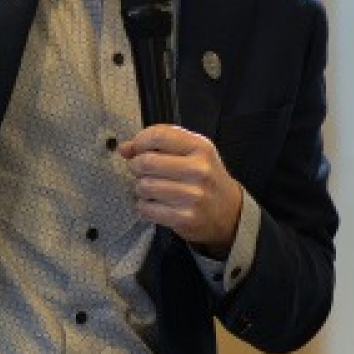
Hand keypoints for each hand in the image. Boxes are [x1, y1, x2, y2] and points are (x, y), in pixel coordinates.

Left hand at [118, 125, 243, 253]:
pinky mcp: (184, 217)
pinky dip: (144, 206)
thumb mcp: (190, 153)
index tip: (138, 149)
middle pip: (145, 162)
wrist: (229, 212)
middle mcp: (199, 170)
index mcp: (200, 147)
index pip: (158, 136)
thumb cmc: (204, 178)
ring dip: (140, 188)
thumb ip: (158, 145)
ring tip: (152, 189)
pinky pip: (145, 208)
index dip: (139, 141)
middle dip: (136, 166)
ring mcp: (193, 195)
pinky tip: (155, 204)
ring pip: (143, 186)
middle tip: (143, 171)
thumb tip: (125, 148)